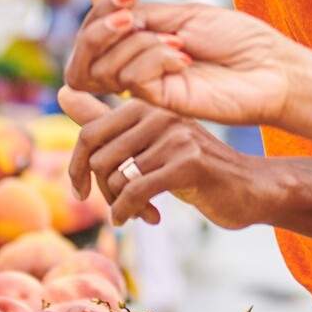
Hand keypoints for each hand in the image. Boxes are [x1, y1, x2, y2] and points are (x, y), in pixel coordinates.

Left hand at [58, 88, 269, 228]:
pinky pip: (135, 192)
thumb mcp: (147, 142)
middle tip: (121, 206)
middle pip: (99, 160)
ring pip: (116, 179)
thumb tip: (63, 92)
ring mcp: (175, 136)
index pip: (88, 135)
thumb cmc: (193, 166)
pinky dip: (128, 212)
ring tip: (140, 211)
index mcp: (145, 104)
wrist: (249, 187)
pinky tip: (142, 219)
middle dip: (103, 192)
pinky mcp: (188, 162)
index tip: (80, 192)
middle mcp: (159, 114)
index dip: (76, 170)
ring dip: (120, 206)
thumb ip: (105, 119)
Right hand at [64, 0, 297, 128]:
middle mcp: (137, 69)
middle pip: (83, 57)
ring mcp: (148, 88)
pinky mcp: (160, 104)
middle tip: (132, 14)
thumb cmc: (236, 39)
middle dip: (98, 29)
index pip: (92, 33)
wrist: (271, 67)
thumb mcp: (182, 15)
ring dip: (137, 42)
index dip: (99, 10)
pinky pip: (131, 78)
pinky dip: (153, 58)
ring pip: (105, 66)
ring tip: (178, 43)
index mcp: (141, 45)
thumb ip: (138, 12)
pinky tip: (184, 59)